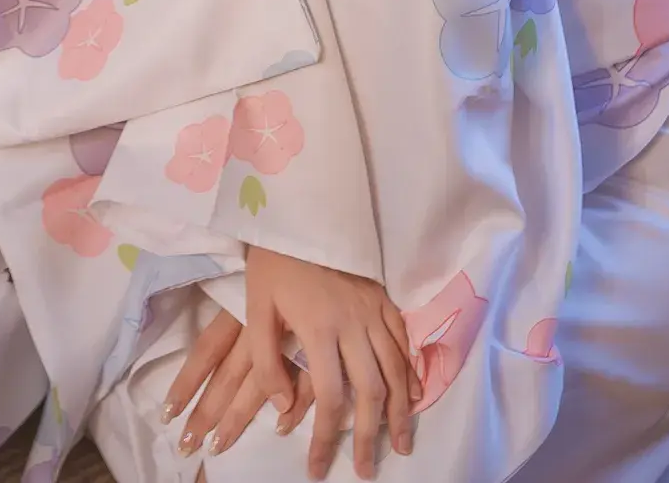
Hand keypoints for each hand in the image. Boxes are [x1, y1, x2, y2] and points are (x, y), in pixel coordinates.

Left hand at [169, 248, 417, 478]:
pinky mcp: (384, 300)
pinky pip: (404, 344)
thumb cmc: (272, 261)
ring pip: (395, 372)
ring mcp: (374, 312)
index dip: (325, 438)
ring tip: (400, 445)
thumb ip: (265, 359)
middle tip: (369, 469)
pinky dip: (410, 374)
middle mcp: (354, 324)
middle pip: (370, 392)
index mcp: (319, 329)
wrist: (300, 212)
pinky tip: (412, 398)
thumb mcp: (256, 308)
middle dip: (370, 436)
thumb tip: (282, 409)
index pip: (329, 398)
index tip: (319, 468)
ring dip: (399, 413)